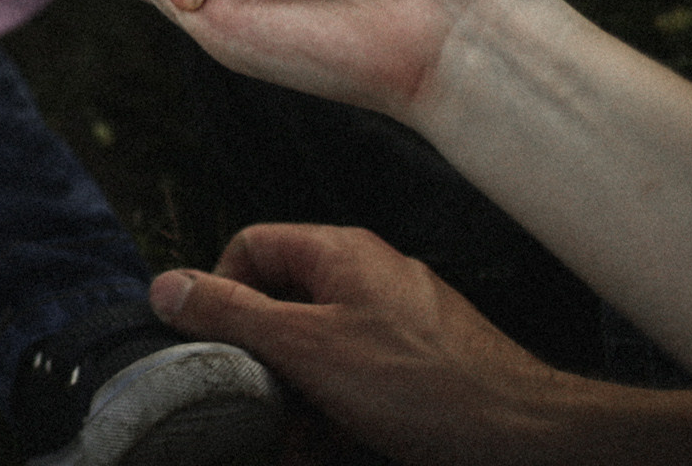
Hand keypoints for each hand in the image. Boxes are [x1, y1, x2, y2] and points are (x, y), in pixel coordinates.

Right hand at [151, 225, 691, 465]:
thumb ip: (231, 313)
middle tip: (254, 406)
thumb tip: (165, 286)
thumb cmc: (420, 386)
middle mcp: (369, 276)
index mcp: (340, 252)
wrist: (526, 438)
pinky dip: (337, 413)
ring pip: (319, 351)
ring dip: (297, 398)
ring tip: (295, 442)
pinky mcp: (422, 367)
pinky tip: (333, 448)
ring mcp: (400, 322)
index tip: (214, 345)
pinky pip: (359, 381)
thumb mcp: (305, 348)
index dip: (222, 292)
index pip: (251, 246)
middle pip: (283, 304)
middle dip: (261, 362)